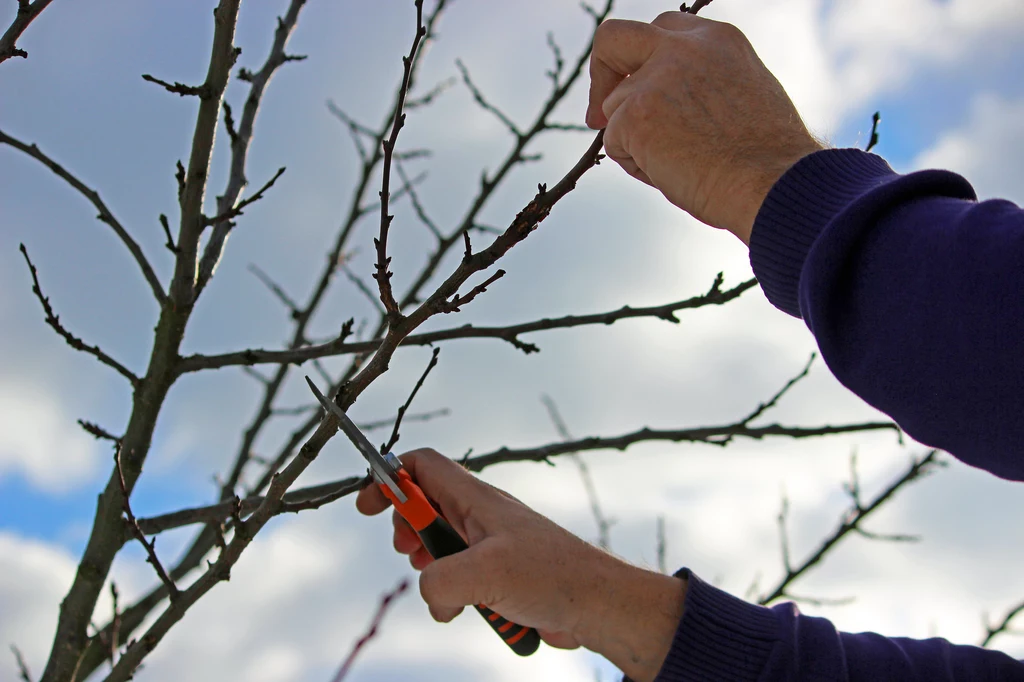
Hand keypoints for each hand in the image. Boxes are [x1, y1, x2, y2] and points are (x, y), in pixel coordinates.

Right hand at [356, 449, 686, 681]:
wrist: (598, 606)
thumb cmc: (554, 576)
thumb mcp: (486, 573)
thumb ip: (439, 578)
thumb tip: (426, 587)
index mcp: (476, 499)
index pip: (422, 466)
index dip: (390, 478)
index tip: (368, 507)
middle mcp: (480, 518)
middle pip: (423, 506)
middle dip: (407, 531)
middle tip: (410, 552)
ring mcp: (488, 547)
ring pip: (438, 550)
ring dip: (430, 572)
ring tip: (445, 590)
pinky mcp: (497, 578)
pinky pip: (458, 582)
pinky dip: (452, 598)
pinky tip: (467, 611)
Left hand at [586, 12, 822, 243]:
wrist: (773, 185)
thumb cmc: (766, 160)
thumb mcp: (741, 95)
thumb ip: (701, 83)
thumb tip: (663, 102)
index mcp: (716, 39)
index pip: (661, 29)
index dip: (639, 61)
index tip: (633, 88)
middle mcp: (683, 47)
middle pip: (614, 37)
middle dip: (600, 72)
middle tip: (598, 115)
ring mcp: (655, 78)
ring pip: (615, 109)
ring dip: (634, 141)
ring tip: (682, 165)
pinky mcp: (634, 114)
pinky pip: (613, 145)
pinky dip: (636, 166)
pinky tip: (675, 174)